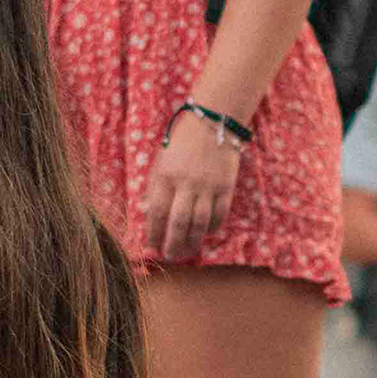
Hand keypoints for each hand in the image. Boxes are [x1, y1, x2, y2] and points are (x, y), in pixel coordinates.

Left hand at [142, 113, 242, 262]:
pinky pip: (219, 214)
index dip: (153, 232)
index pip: (156, 211)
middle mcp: (187, 182)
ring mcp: (208, 185)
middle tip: (169, 256)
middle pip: (178, 222)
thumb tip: (150, 216)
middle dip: (173, 244)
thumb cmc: (182, 142)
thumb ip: (156, 187)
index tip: (151, 245)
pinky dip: (211, 228)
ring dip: (192, 242)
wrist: (213, 121)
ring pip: (199, 222)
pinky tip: (204, 234)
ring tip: (187, 252)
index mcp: (166, 175)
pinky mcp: (226, 186)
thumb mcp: (161, 161)